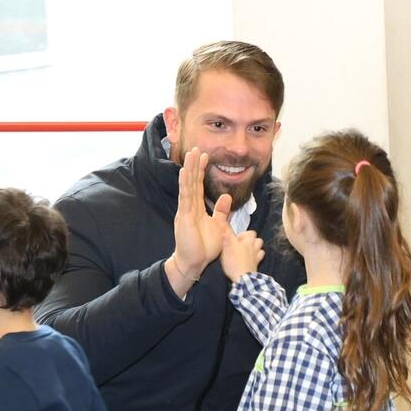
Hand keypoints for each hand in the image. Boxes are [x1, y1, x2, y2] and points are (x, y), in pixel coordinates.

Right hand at [169, 148, 234, 296]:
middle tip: (196, 148)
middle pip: (191, 181)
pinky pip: (185, 197)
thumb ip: (221, 211)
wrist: (194, 262)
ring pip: (187, 186)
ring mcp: (185, 211)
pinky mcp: (184, 216)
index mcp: (196, 208)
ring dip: (189, 169)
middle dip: (194, 165)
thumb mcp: (218, 225)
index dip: (201, 170)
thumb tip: (227, 197)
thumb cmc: (204, 247)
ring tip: (190, 154)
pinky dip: (184, 184)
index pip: (198, 185)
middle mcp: (189, 207)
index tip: (205, 156)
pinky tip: (184, 172)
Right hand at [220, 230, 264, 282]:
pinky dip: (258, 254)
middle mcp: (252, 246)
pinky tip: (253, 256)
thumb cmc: (234, 263)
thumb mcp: (226, 248)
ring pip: (260, 244)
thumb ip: (226, 237)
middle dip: (249, 237)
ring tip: (248, 247)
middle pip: (254, 236)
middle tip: (240, 241)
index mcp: (246, 241)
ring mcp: (256, 255)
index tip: (233, 237)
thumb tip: (223, 224)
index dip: (239, 233)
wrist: (243, 278)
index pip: (246, 232)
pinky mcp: (256, 263)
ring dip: (255, 244)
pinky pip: (260, 255)